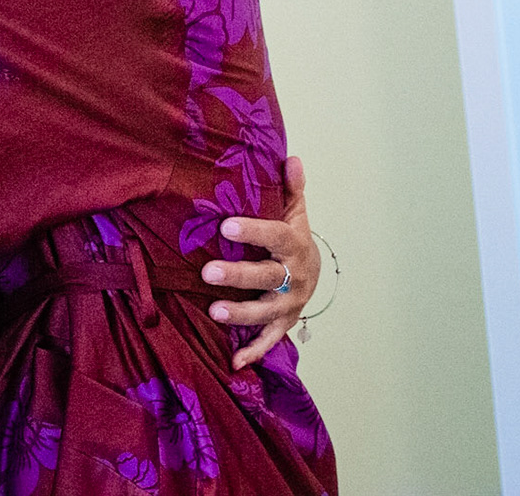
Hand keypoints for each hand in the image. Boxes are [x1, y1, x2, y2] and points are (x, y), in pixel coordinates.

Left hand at [199, 155, 319, 370]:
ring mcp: (289, 304)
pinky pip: (268, 340)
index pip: (276, 236)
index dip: (253, 231)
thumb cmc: (292, 237)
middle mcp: (294, 278)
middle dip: (237, 276)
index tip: (225, 225)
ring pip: (265, 311)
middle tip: (206, 271)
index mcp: (295, 246)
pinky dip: (253, 352)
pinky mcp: (282, 323)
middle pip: (266, 277)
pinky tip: (233, 362)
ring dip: (241, 313)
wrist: (312, 273)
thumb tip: (292, 157)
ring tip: (214, 311)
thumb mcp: (294, 211)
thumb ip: (290, 187)